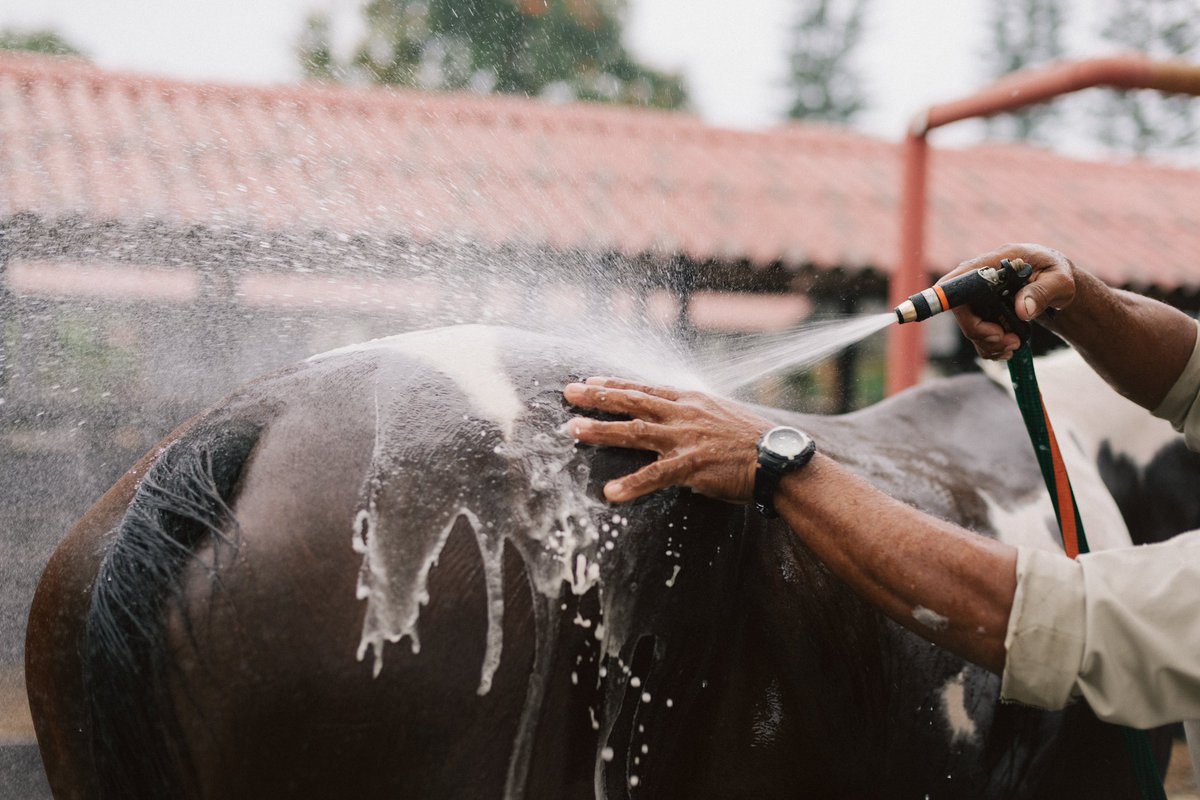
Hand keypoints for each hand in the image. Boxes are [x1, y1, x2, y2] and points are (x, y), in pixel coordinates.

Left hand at [563, 378, 770, 503]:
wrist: (778, 458)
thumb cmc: (752, 440)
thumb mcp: (721, 415)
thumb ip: (695, 414)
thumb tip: (678, 414)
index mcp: (690, 401)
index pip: (645, 389)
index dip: (615, 385)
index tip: (590, 381)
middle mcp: (683, 414)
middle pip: (632, 401)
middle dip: (597, 397)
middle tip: (568, 393)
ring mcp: (685, 438)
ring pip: (636, 431)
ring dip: (602, 430)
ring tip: (574, 431)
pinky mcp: (692, 466)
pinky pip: (655, 475)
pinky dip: (631, 484)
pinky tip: (610, 493)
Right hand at [944, 243, 1077, 359]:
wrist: (1056, 285)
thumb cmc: (1058, 276)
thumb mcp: (1060, 282)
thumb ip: (1042, 292)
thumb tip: (1022, 310)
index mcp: (995, 262)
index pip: (960, 278)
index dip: (953, 300)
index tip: (981, 324)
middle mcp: (979, 278)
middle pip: (960, 308)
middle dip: (980, 332)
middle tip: (1009, 342)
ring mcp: (978, 296)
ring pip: (968, 325)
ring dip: (988, 343)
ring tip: (1015, 346)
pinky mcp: (982, 311)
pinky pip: (976, 334)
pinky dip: (989, 346)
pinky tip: (1009, 348)